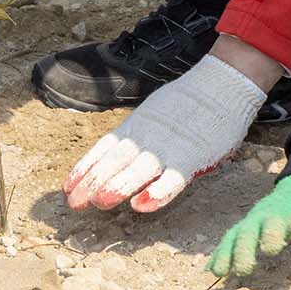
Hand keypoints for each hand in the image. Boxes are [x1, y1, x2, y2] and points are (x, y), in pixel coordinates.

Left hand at [63, 54, 264, 211]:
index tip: (67, 187)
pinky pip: (172, 180)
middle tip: (74, 204)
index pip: (105, 148)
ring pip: (138, 169)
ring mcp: (169, 147)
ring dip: (117, 185)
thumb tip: (119, 154)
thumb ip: (140, 133)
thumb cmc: (190, 102)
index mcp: (138, 125)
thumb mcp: (155, 113)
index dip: (85, 168)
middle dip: (92, 182)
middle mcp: (148, 136)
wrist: (223, 84)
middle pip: (115, 160)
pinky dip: (156, 193)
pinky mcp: (193, 157)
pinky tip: (140, 205)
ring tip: (99, 202)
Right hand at [207, 174, 290, 279]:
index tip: (269, 250)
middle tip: (242, 270)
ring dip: (225, 254)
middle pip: (247, 232)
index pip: (272, 224)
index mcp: (279, 214)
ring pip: (233, 236)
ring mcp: (248, 223)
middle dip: (243, 251)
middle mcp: (259, 218)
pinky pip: (228, 241)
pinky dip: (219, 254)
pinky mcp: (242, 229)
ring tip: (218, 272)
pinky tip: (211, 268)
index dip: (270, 235)